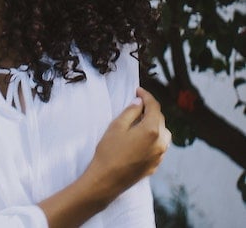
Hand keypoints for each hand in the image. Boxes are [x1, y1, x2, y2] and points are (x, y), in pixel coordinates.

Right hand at [39, 87, 170, 227]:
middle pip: (160, 119)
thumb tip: (140, 102)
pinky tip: (141, 138)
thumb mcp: (117, 126)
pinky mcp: (155, 166)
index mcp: (152, 130)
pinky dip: (154, 138)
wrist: (106, 180)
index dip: (147, 96)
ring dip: (155, 124)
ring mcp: (159, 156)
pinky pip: (159, 147)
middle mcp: (160, 143)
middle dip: (150, 109)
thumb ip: (131, 111)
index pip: (154, 107)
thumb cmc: (109, 151)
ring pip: (163, 134)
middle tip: (137, 104)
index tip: (138, 90)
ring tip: (141, 121)